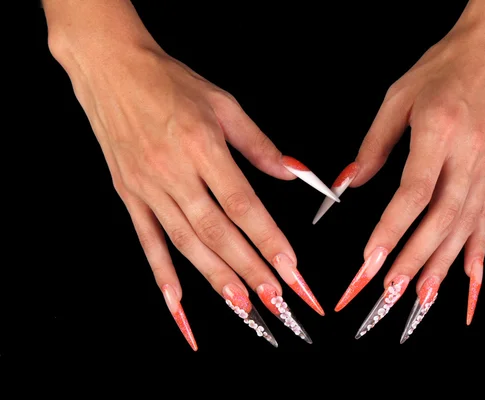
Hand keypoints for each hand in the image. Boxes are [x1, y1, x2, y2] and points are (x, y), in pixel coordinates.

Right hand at [42, 0, 333, 349]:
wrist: (111, 69)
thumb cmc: (169, 82)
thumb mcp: (222, 103)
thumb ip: (258, 144)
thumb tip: (290, 175)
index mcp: (202, 146)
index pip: (242, 204)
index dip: (267, 238)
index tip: (290, 266)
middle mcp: (173, 171)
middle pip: (217, 231)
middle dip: (248, 268)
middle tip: (274, 299)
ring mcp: (147, 187)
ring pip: (186, 242)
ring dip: (215, 276)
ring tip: (241, 305)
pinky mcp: (129, 194)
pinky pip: (147, 239)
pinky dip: (162, 273)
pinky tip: (178, 301)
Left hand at [314, 0, 484, 339]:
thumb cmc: (446, 66)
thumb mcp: (399, 95)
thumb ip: (374, 144)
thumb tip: (349, 184)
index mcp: (440, 130)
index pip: (414, 192)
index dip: (392, 230)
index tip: (369, 260)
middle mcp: (469, 154)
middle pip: (440, 219)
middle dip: (413, 260)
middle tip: (388, 293)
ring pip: (464, 227)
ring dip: (440, 267)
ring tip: (420, 300)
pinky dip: (477, 256)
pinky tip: (470, 283)